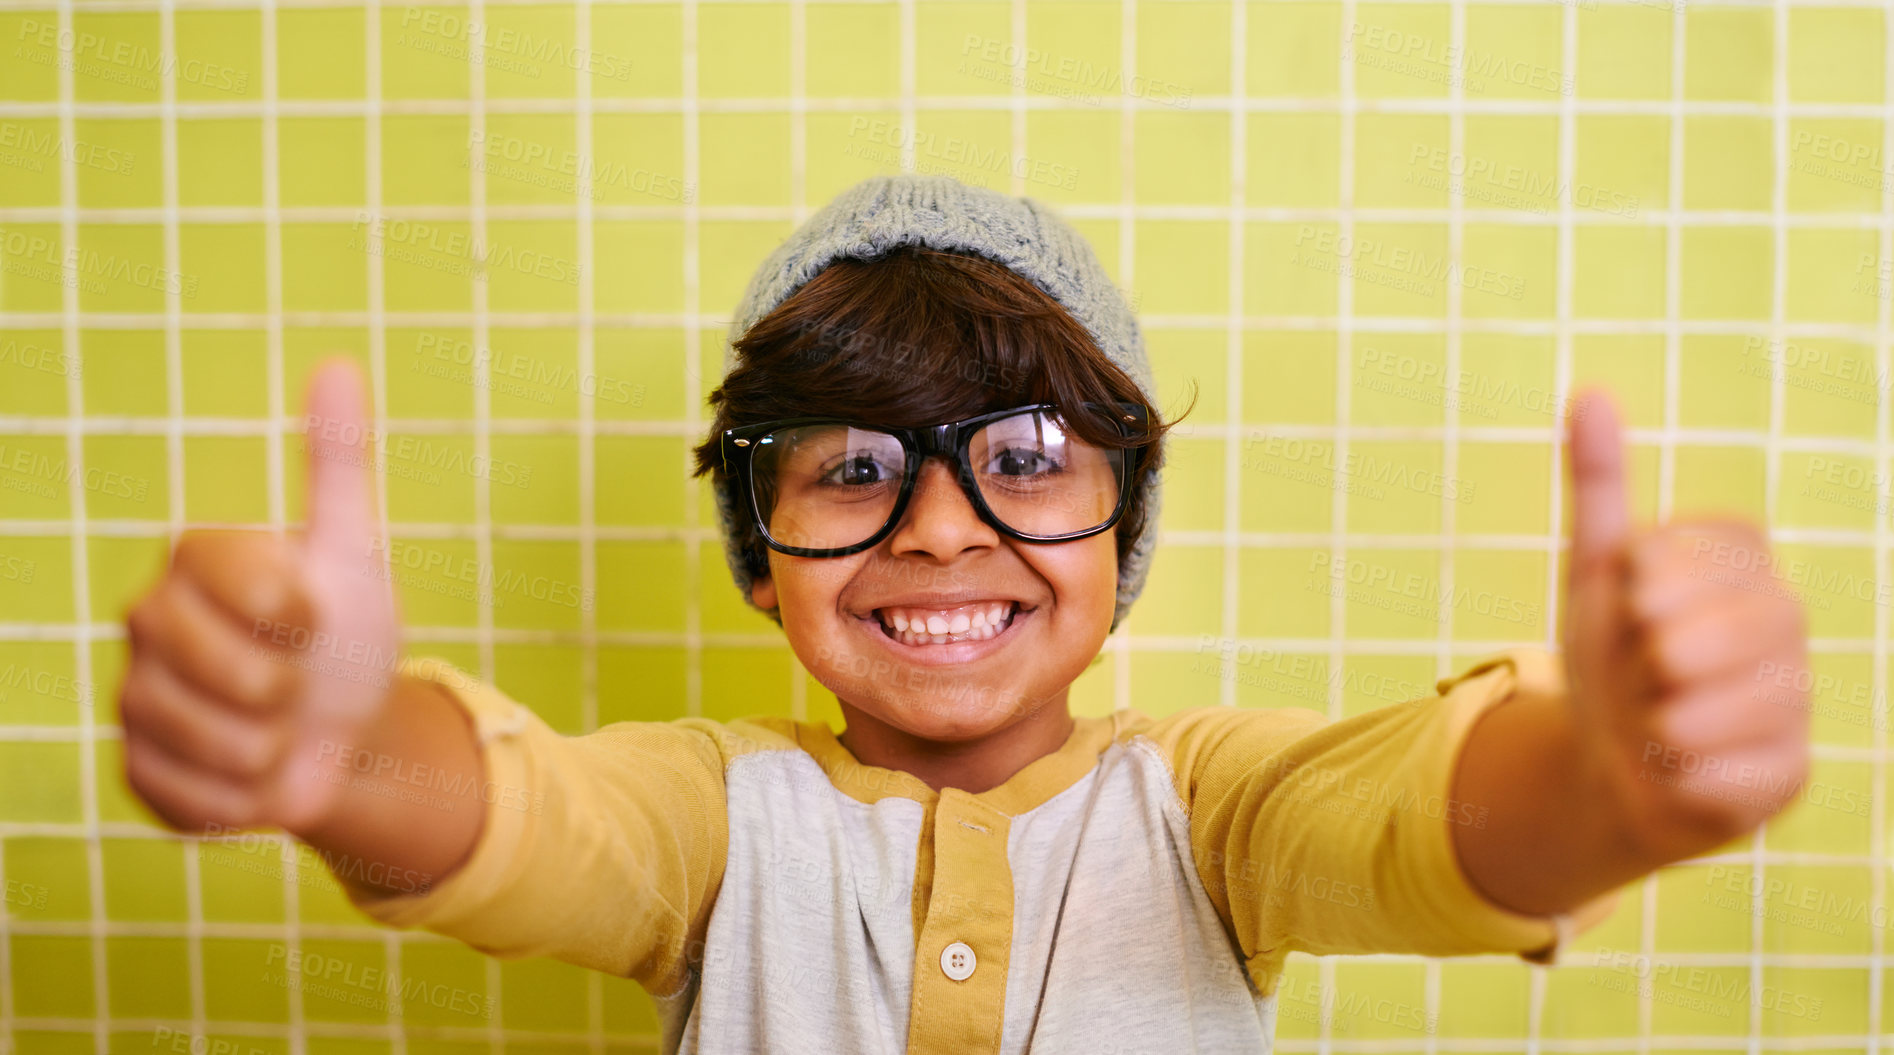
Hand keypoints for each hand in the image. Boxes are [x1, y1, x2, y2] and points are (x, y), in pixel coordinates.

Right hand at [121, 359, 403, 835]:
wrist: (345, 732)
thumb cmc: (344, 633)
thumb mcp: (353, 549)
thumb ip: (338, 462)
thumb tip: (338, 363)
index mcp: (196, 561)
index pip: (237, 575)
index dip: (290, 605)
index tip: (314, 614)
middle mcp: (149, 623)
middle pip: (223, 668)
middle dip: (287, 686)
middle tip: (298, 681)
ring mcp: (136, 698)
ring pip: (215, 739)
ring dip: (273, 746)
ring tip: (280, 728)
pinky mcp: (139, 772)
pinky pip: (196, 798)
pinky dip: (248, 798)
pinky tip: (258, 774)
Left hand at [1561, 388, 1811, 863]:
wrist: (1607, 761)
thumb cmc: (1611, 654)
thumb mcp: (1595, 570)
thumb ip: (1600, 485)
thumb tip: (1589, 393)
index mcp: (1745, 561)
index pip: (1692, 552)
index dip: (1642, 584)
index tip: (1631, 601)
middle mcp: (1785, 622)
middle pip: (1703, 632)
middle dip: (1643, 658)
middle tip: (1639, 668)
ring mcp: (1796, 699)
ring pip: (1712, 706)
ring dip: (1654, 718)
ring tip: (1653, 718)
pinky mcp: (1790, 774)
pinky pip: (1721, 773)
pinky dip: (1674, 772)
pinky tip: (1670, 765)